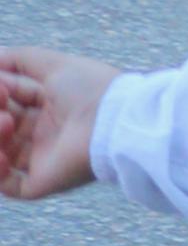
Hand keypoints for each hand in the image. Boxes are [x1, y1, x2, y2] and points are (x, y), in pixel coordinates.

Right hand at [0, 49, 117, 199]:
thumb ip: (19, 60)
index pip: (8, 100)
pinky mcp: (44, 182)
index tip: (2, 86)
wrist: (117, 119)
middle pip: (1, 126)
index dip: (0, 90)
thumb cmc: (92, 90)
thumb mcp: (54, 65)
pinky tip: (3, 153)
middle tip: (3, 99)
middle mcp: (45, 134)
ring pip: (0, 153)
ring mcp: (43, 160)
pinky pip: (9, 185)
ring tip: (7, 122)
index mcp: (49, 107)